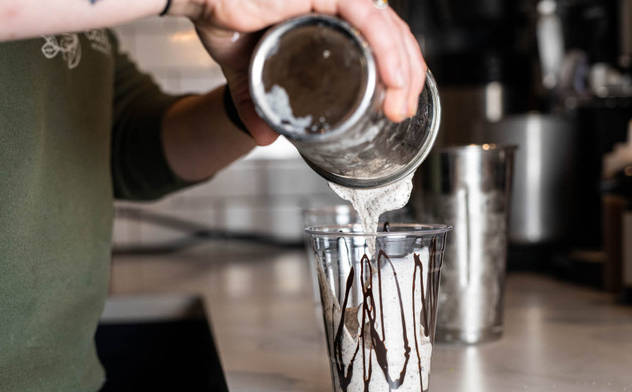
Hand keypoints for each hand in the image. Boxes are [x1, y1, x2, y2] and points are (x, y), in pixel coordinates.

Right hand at [169, 0, 425, 145]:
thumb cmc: (223, 17)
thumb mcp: (249, 72)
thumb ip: (257, 104)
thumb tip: (263, 139)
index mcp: (331, 18)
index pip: (382, 42)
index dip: (398, 73)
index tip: (395, 107)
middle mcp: (340, 4)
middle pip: (395, 36)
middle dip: (407, 78)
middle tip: (400, 111)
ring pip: (390, 28)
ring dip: (404, 70)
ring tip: (399, 103)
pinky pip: (370, 17)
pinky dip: (387, 48)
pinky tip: (395, 77)